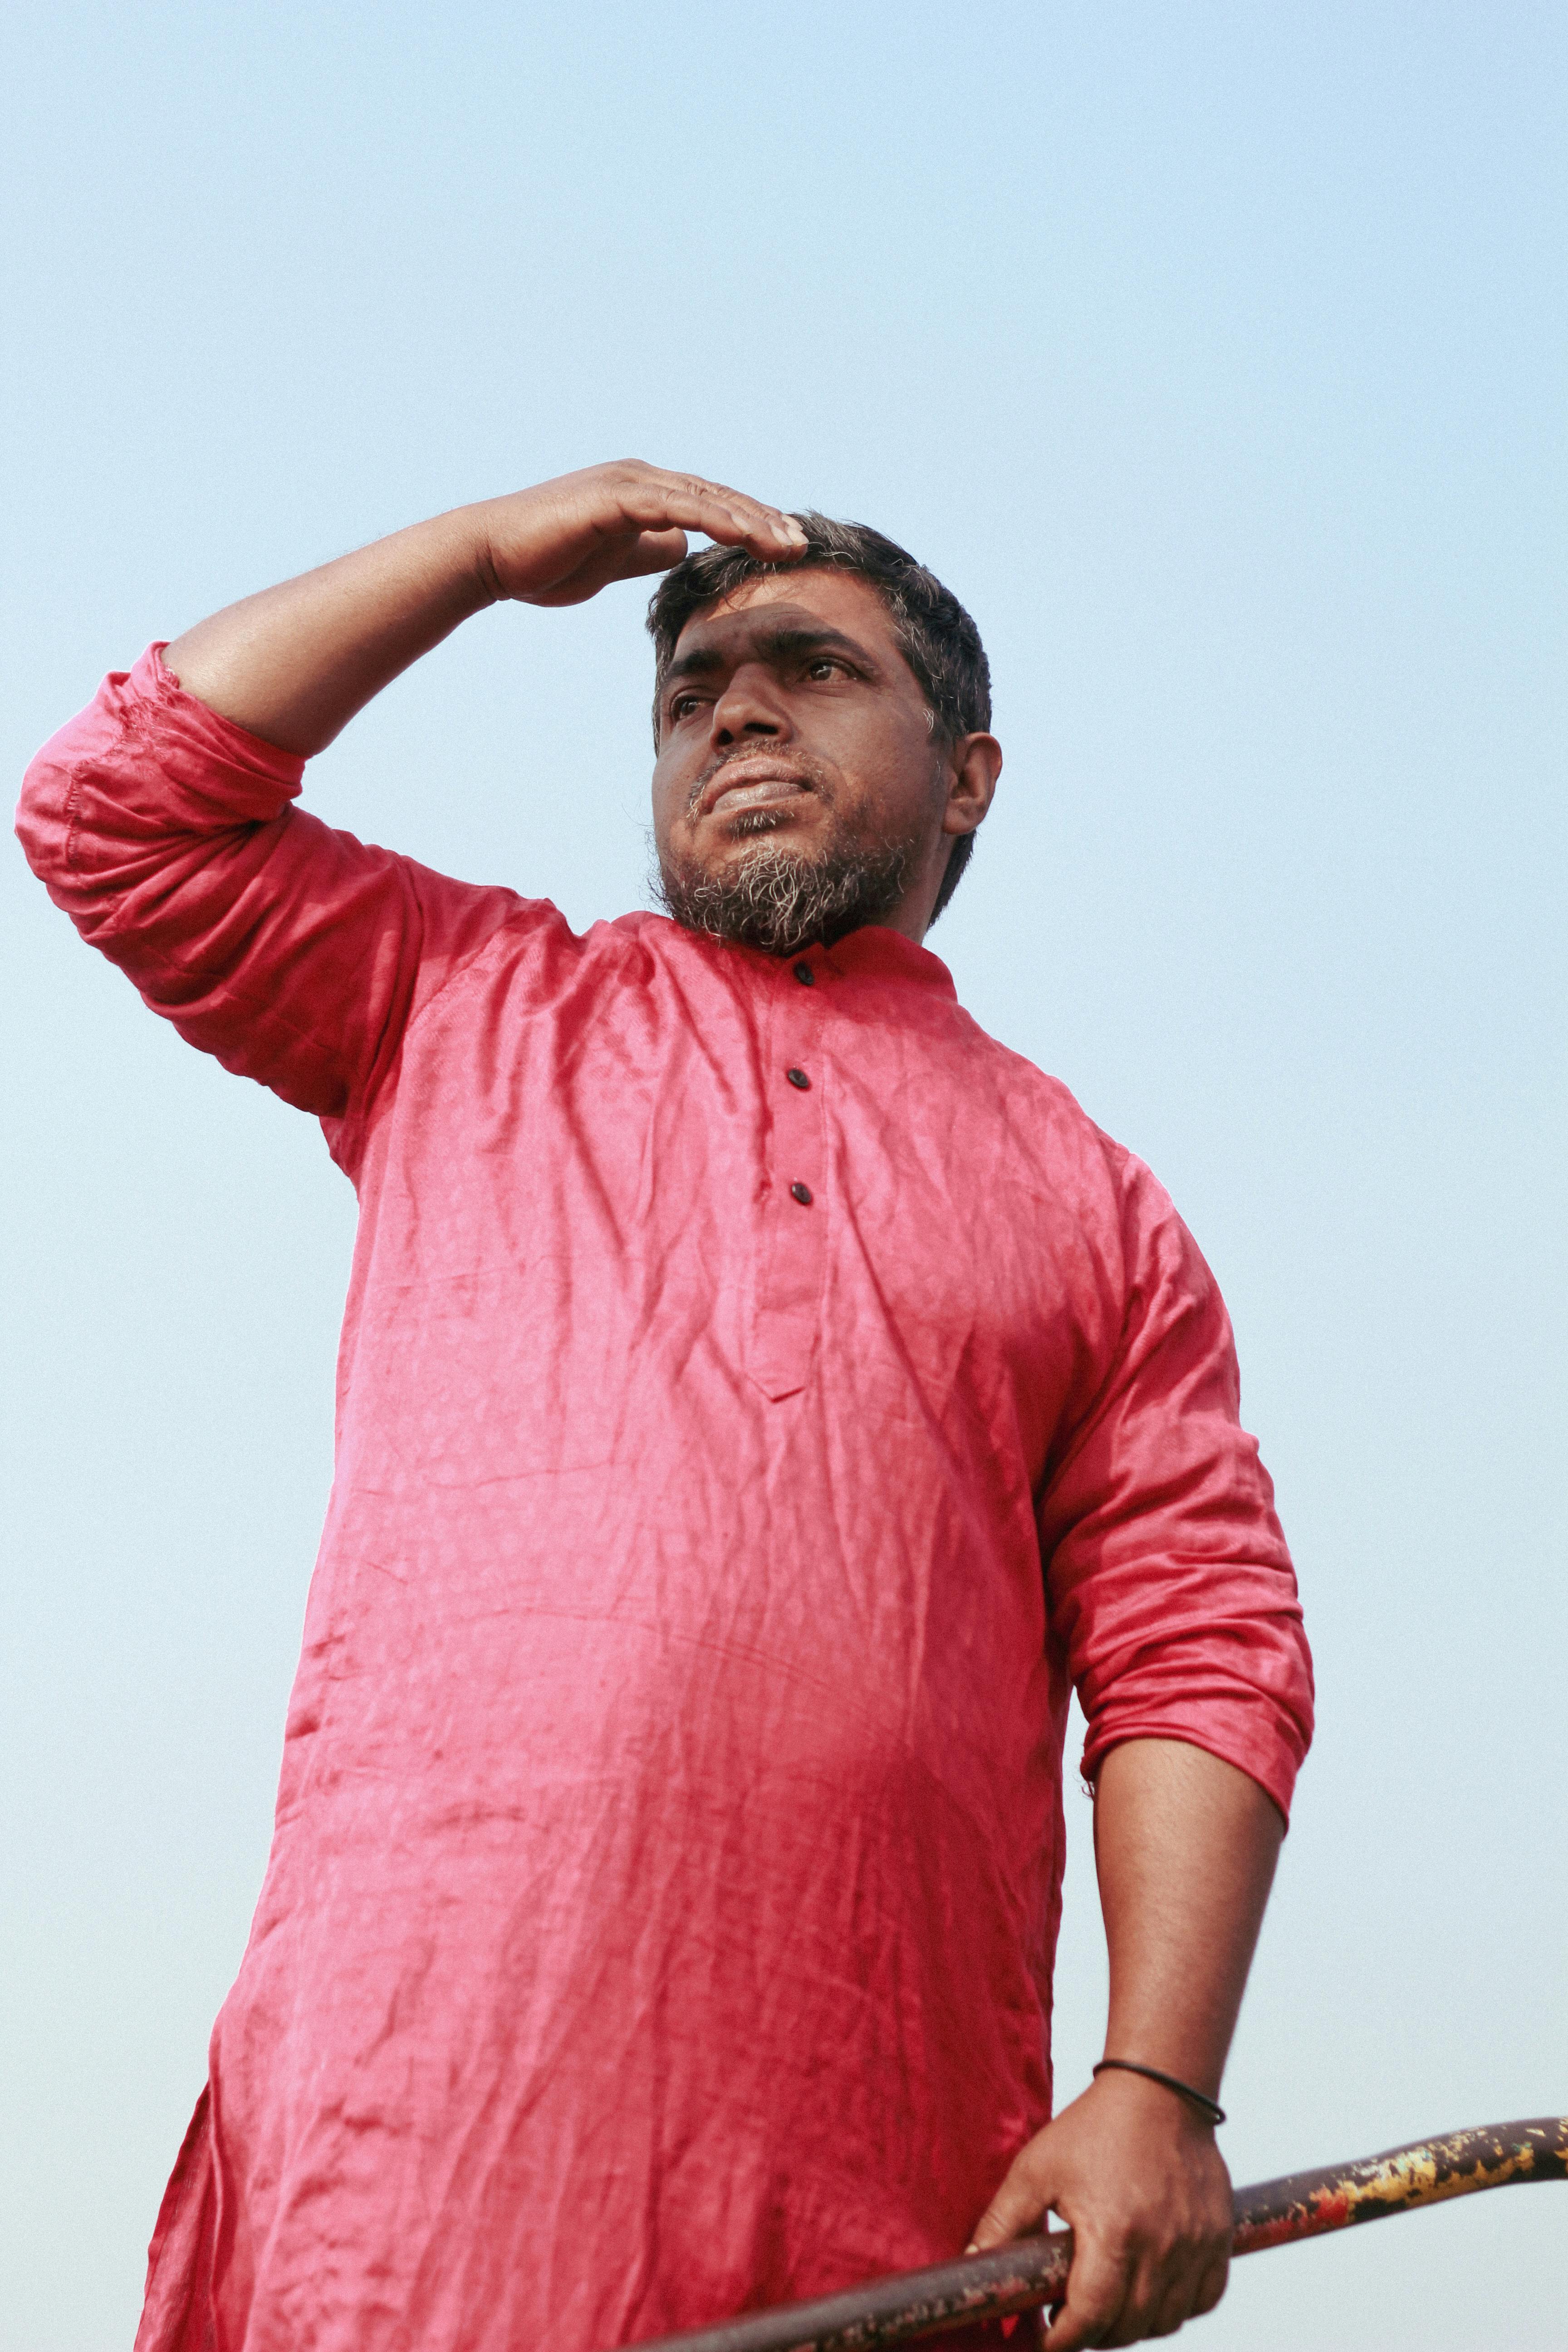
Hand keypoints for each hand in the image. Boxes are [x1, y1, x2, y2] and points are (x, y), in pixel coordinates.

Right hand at [473, 461, 807, 607]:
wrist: (493, 556)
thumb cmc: (545, 562)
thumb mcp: (612, 560)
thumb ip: (646, 550)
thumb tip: (681, 549)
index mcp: (644, 494)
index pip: (710, 507)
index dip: (750, 526)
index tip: (785, 549)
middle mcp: (641, 479)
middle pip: (718, 497)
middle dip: (763, 520)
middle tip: (802, 544)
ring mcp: (628, 483)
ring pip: (704, 498)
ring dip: (750, 520)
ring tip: (786, 544)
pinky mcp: (615, 497)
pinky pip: (675, 505)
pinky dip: (712, 517)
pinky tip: (742, 534)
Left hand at [968, 2072, 1231, 2346]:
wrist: (1158, 2090)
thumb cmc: (1093, 2126)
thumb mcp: (1037, 2168)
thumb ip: (1004, 2219)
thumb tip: (973, 2259)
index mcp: (1113, 2231)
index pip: (1092, 2316)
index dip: (1064, 2340)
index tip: (1046, 2340)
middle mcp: (1161, 2246)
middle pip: (1129, 2326)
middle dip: (1095, 2334)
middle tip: (1072, 2320)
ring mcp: (1196, 2244)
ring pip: (1167, 2320)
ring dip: (1134, 2325)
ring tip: (1107, 2306)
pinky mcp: (1218, 2236)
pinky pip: (1204, 2299)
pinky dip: (1177, 2308)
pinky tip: (1149, 2292)